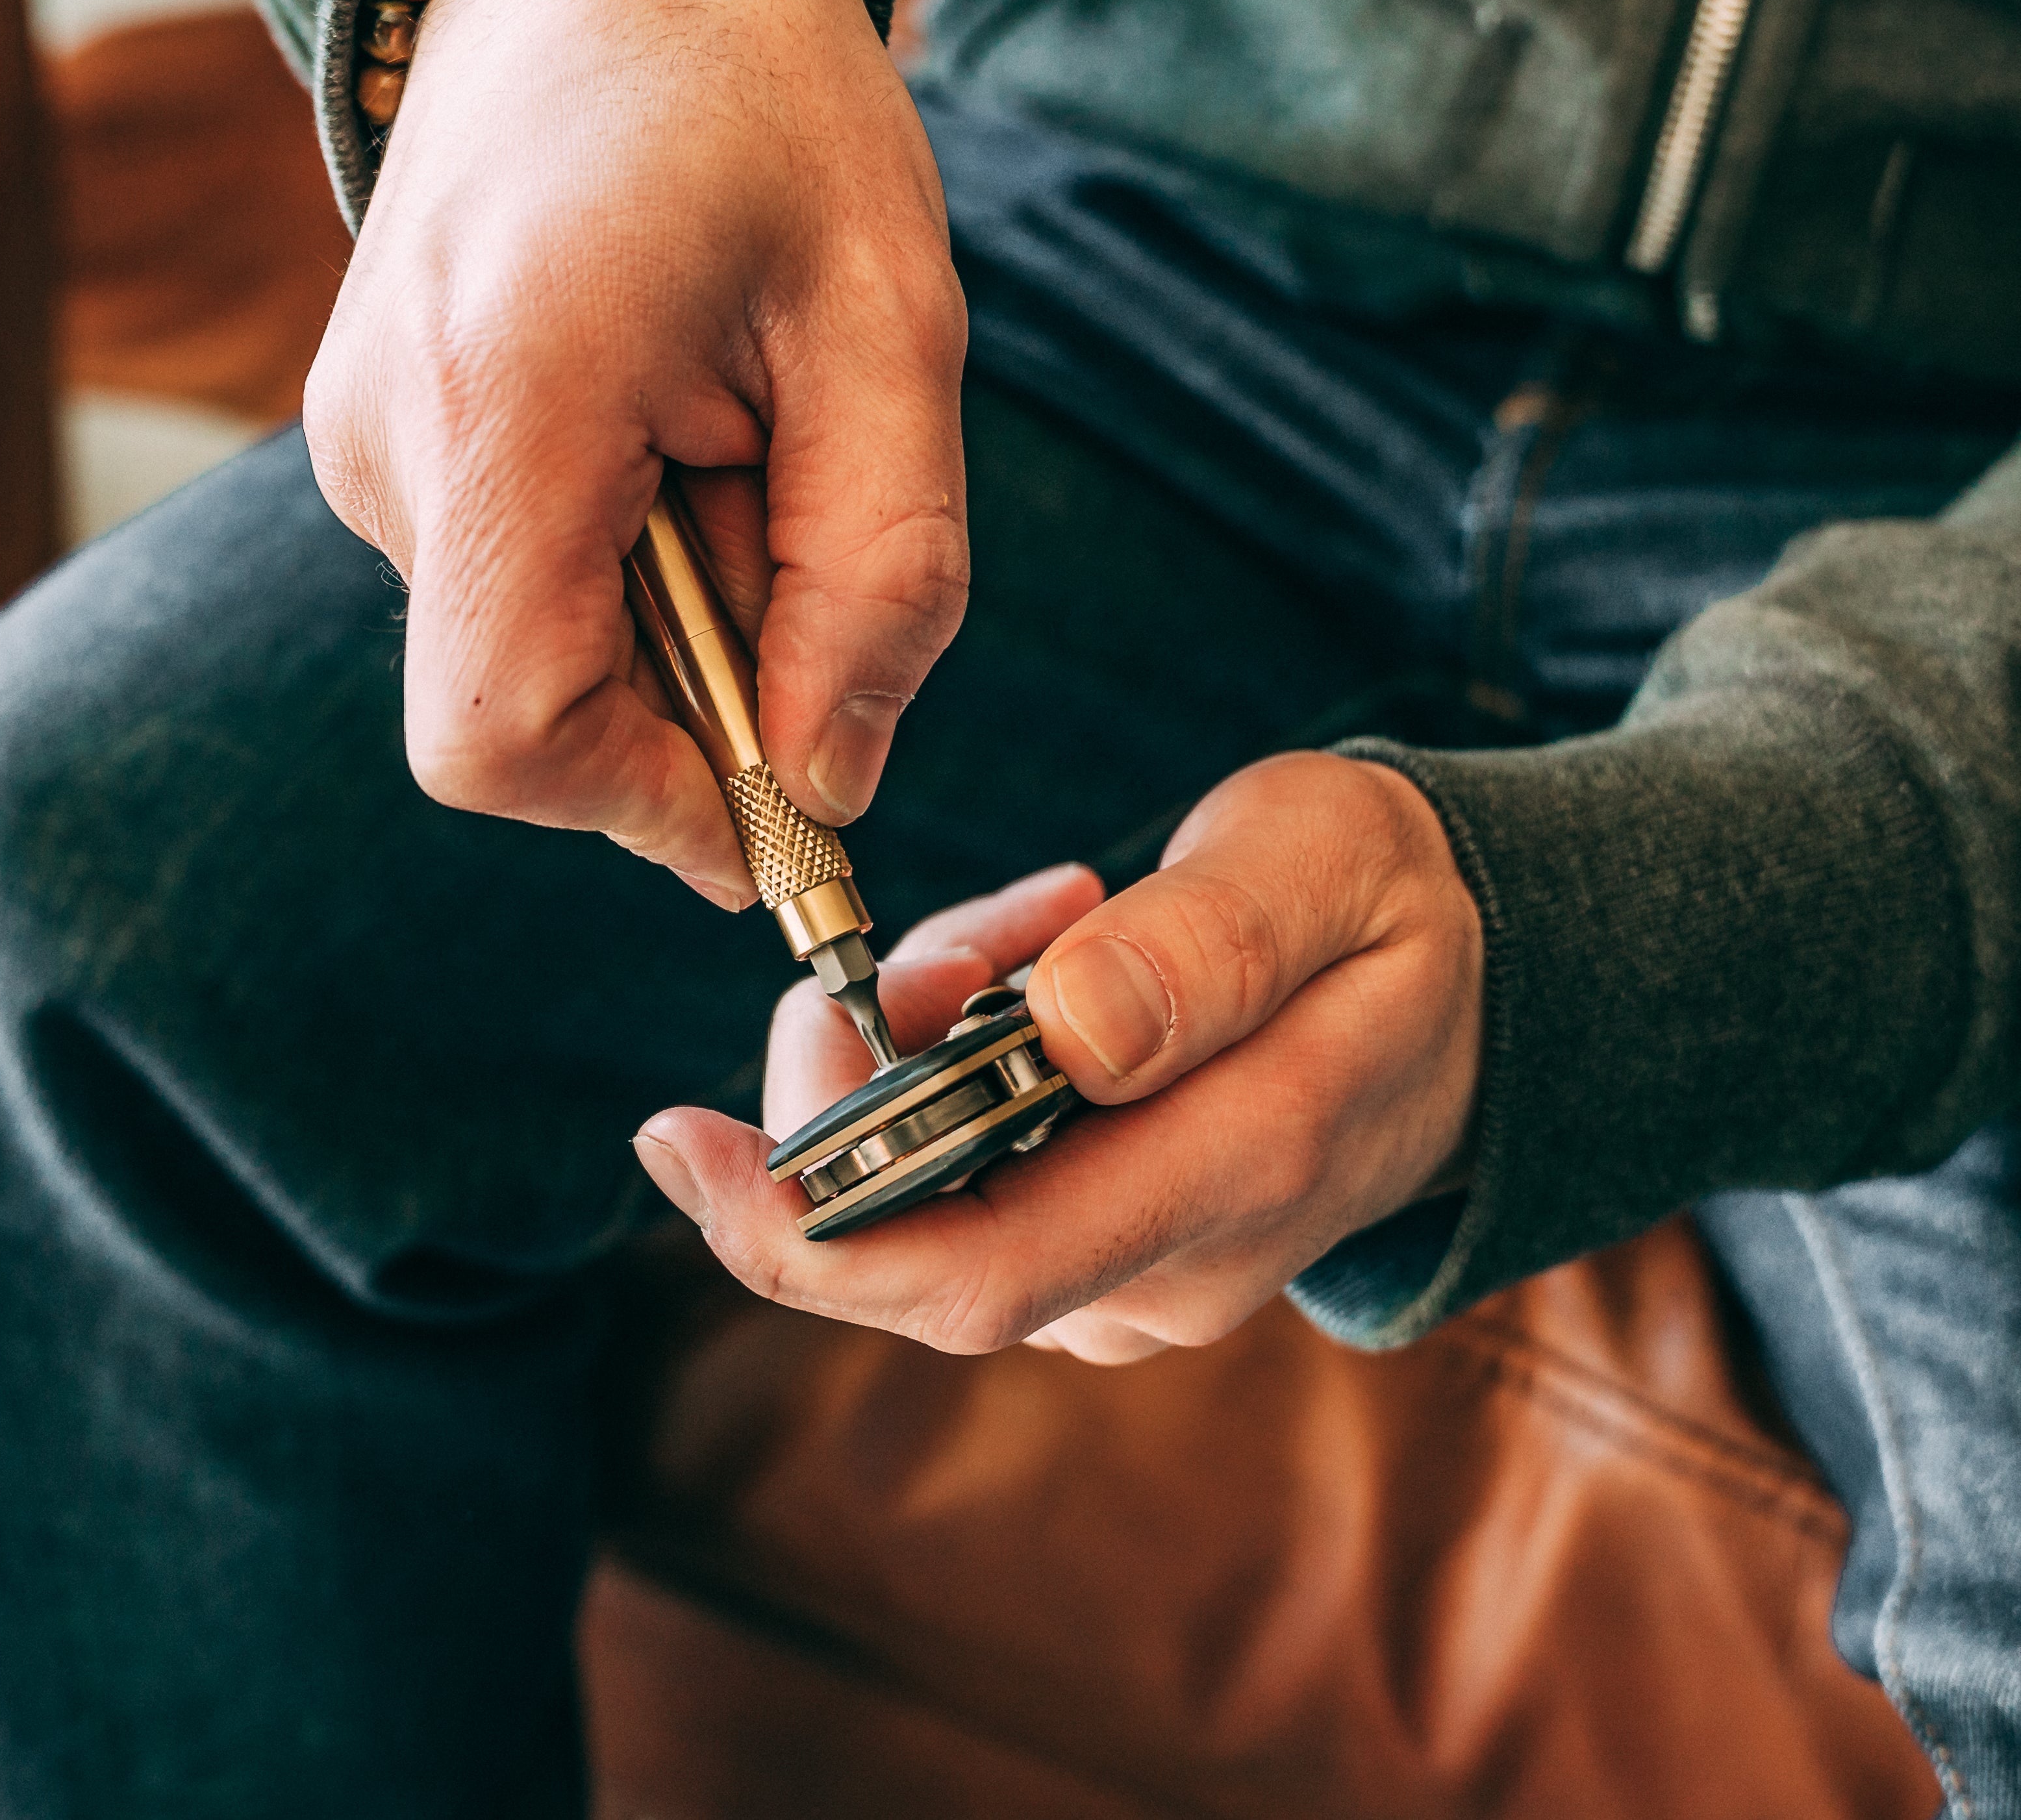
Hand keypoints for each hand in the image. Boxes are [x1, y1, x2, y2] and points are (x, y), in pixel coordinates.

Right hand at [304, 0, 968, 907]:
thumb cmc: (760, 104)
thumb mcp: (888, 325)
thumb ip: (879, 576)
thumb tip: (826, 785)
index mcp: (502, 400)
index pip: (504, 733)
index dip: (644, 808)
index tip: (775, 792)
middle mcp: (386, 441)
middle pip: (526, 712)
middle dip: (690, 691)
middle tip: (786, 517)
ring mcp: (361, 445)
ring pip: (524, 653)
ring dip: (665, 614)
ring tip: (727, 436)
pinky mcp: (378, 442)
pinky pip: (507, 584)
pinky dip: (618, 565)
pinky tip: (668, 431)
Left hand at [634, 753, 1484, 1361]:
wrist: (1463, 989)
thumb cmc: (1382, 906)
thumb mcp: (1319, 865)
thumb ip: (1205, 949)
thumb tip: (1067, 1033)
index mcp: (1240, 1173)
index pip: (981, 1272)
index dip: (808, 1235)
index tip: (677, 1142)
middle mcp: (1172, 1270)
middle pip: (914, 1247)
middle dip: (846, 1095)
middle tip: (898, 952)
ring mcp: (1134, 1276)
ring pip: (932, 1197)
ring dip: (919, 1047)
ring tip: (1045, 916)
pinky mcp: (1104, 1250)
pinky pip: (965, 1180)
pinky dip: (950, 1065)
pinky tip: (1036, 971)